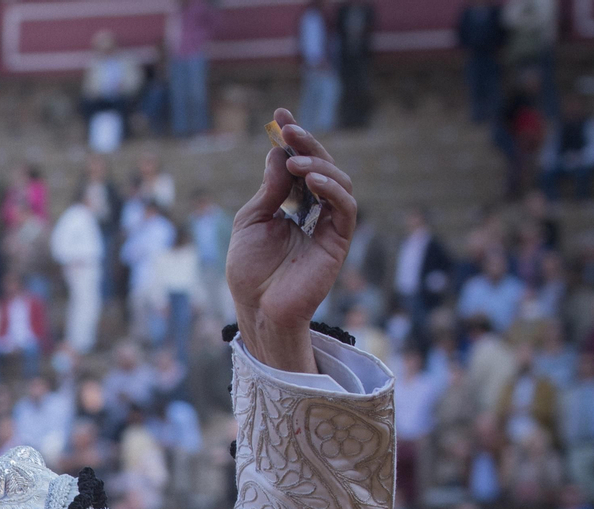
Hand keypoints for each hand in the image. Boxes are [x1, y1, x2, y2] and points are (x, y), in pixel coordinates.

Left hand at [226, 108, 357, 373]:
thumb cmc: (249, 271)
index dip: (292, 139)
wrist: (258, 308)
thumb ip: (268, 190)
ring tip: (294, 162)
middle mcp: (313, 212)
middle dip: (306, 144)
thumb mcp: (251, 221)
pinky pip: (344, 208)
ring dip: (317, 165)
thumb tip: (277, 154)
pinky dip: (332, 189)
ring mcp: (328, 225)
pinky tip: (312, 179)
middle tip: (288, 128)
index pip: (297, 164)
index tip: (279, 114)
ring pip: (338, 182)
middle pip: (321, 167)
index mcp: (291, 206)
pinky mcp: (338, 241)